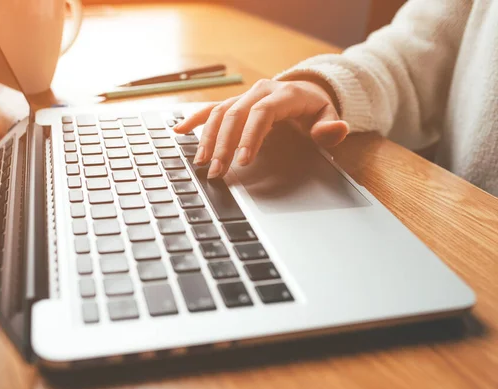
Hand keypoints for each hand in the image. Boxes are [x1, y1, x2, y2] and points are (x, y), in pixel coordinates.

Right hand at [173, 79, 349, 178]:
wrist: (306, 90)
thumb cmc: (315, 109)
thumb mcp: (328, 117)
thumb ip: (331, 127)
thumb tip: (337, 130)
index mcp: (284, 94)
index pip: (262, 113)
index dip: (250, 136)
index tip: (242, 161)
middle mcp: (260, 91)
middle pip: (235, 114)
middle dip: (223, 144)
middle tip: (217, 171)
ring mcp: (244, 95)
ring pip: (220, 112)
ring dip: (207, 138)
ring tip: (201, 162)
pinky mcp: (234, 102)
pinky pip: (211, 109)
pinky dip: (194, 120)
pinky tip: (178, 131)